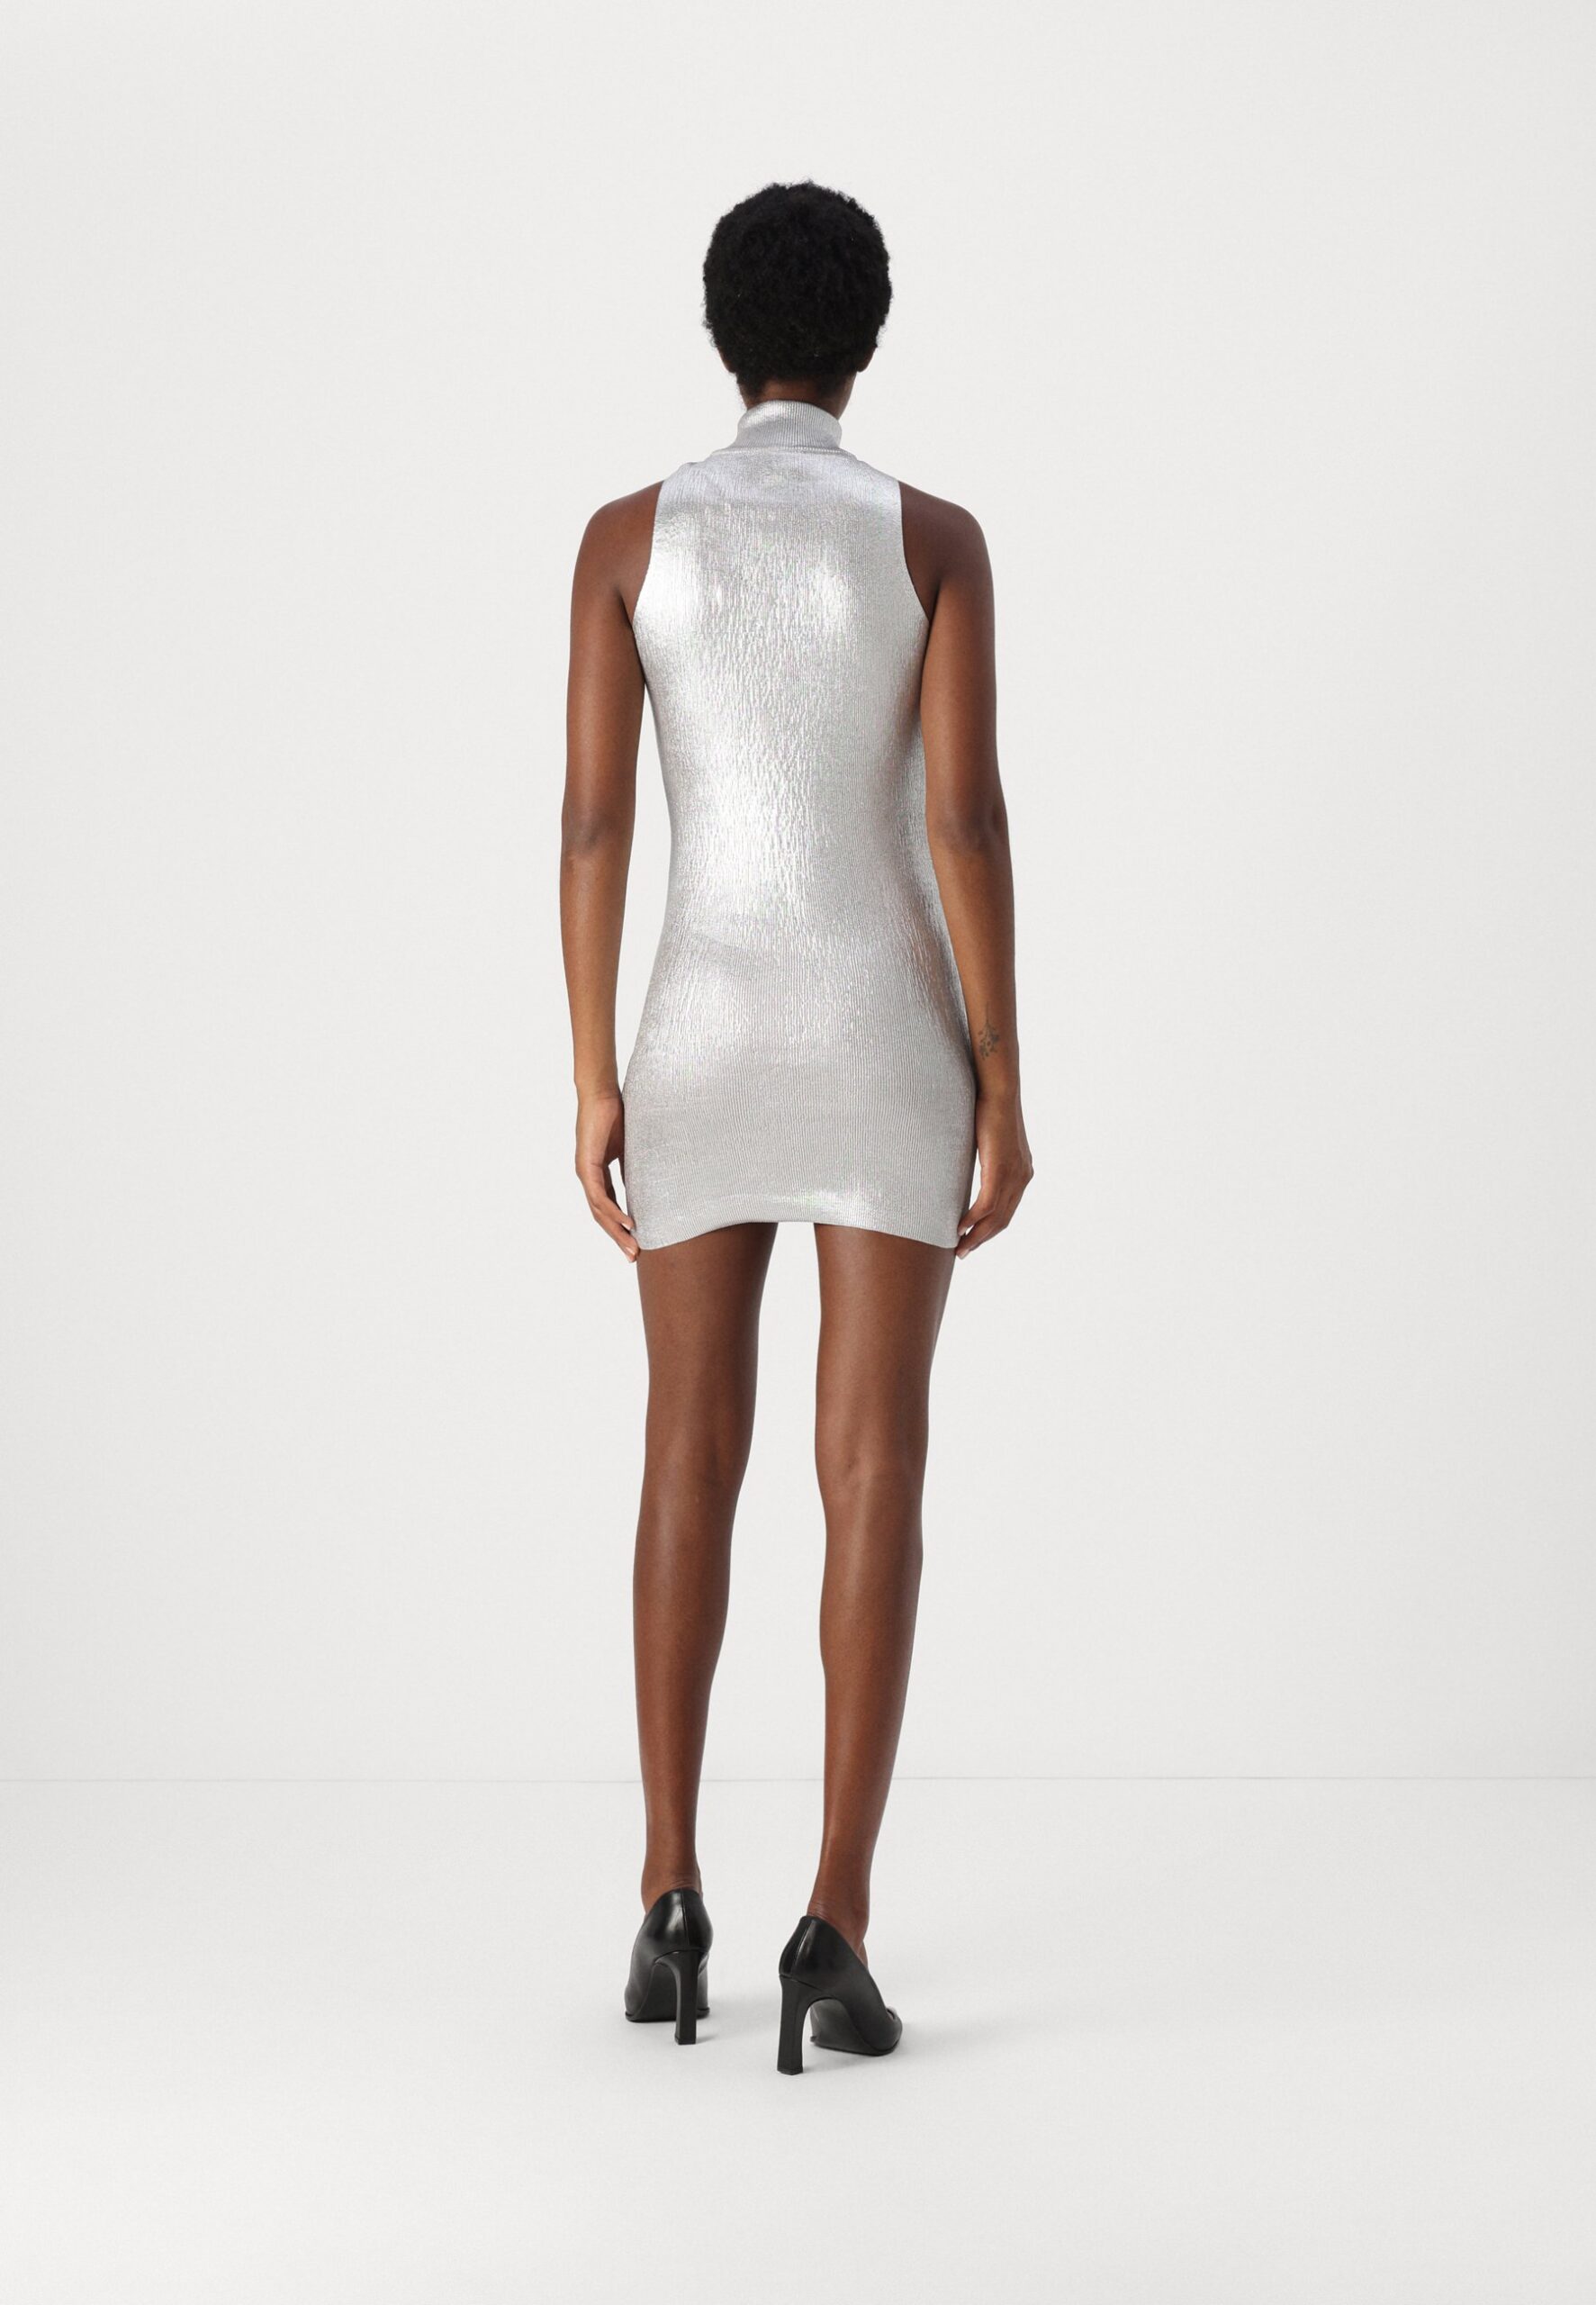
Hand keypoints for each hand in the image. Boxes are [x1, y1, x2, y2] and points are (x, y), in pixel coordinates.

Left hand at [575, 1088, 638, 1260]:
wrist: (601, 1093)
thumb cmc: (615, 1115)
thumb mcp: (628, 1149)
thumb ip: (633, 1168)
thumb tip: (648, 1183)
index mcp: (597, 1174)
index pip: (607, 1207)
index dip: (620, 1227)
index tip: (635, 1243)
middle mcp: (588, 1177)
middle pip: (601, 1216)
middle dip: (618, 1237)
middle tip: (633, 1256)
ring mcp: (585, 1173)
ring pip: (599, 1211)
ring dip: (616, 1231)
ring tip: (632, 1246)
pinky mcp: (586, 1166)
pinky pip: (599, 1196)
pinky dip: (613, 1212)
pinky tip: (627, 1224)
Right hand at [957, 1093, 1033, 1257]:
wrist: (999, 1090)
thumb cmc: (990, 1108)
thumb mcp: (989, 1141)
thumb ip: (985, 1159)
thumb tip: (967, 1166)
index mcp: (1022, 1172)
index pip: (1007, 1210)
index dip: (990, 1229)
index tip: (973, 1240)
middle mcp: (1022, 1177)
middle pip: (1003, 1220)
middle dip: (982, 1239)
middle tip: (963, 1253)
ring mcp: (1014, 1175)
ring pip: (995, 1217)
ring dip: (976, 1235)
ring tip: (958, 1248)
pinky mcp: (1001, 1170)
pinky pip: (987, 1204)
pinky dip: (972, 1219)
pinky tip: (959, 1228)